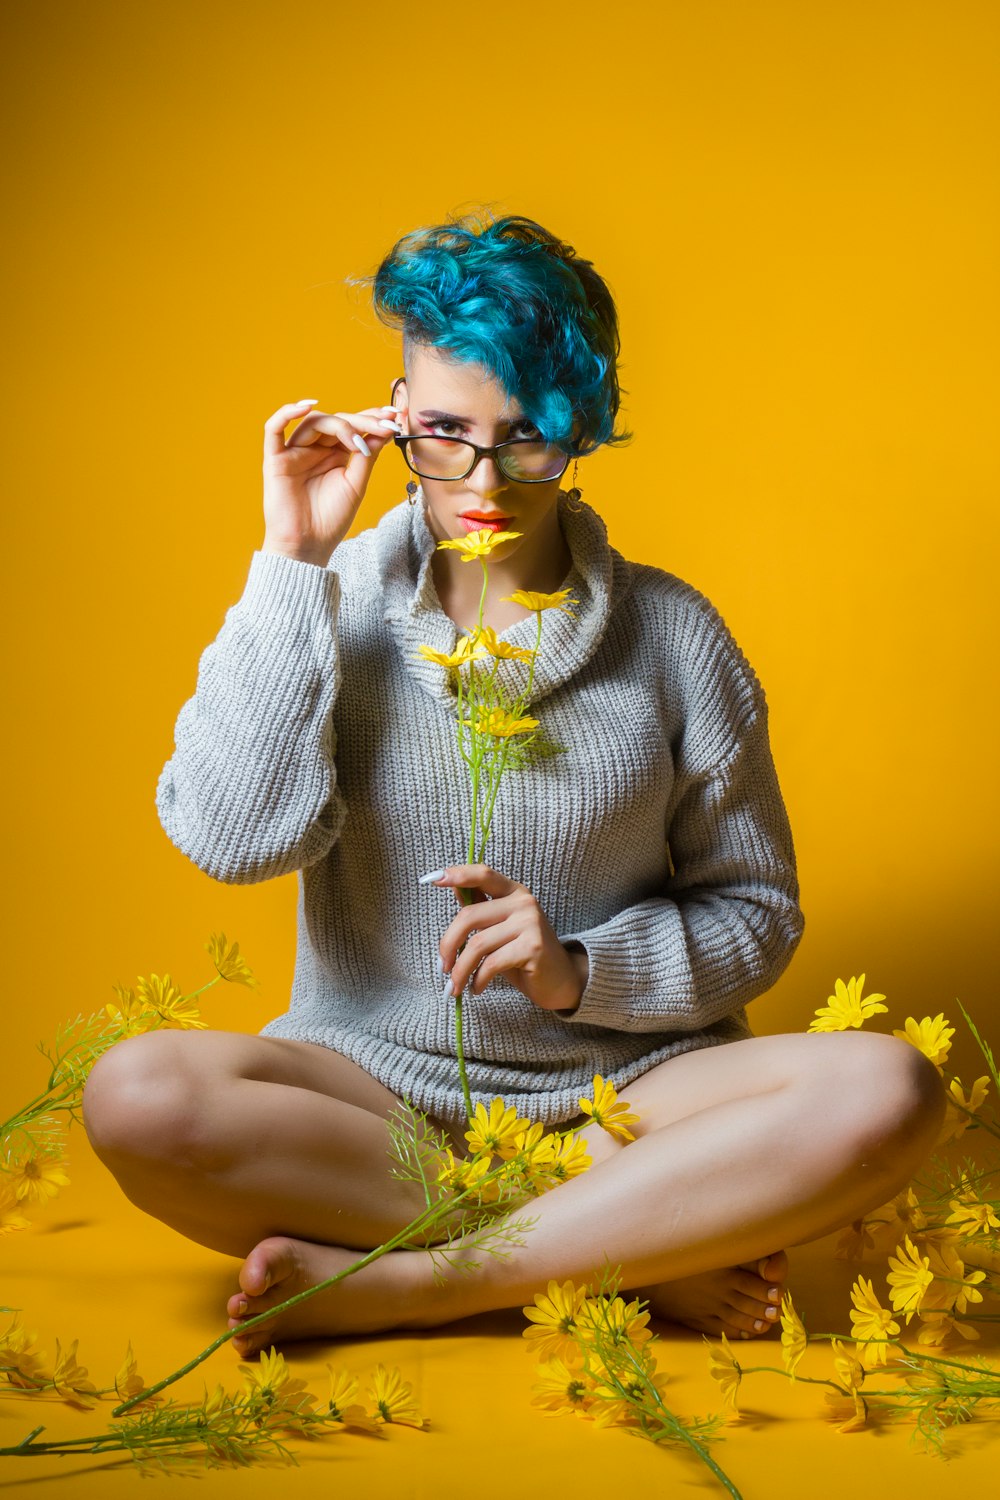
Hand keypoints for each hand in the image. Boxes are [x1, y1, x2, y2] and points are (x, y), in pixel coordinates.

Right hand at [260, 397, 404, 565]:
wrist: (308, 546)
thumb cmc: (330, 520)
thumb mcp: (356, 484)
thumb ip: (367, 455)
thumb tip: (385, 429)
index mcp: (335, 454)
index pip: (352, 427)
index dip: (371, 417)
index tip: (395, 415)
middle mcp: (314, 449)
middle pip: (336, 421)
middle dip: (362, 421)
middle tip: (385, 425)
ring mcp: (294, 453)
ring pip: (313, 422)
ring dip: (338, 424)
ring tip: (356, 439)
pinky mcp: (275, 460)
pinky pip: (274, 429)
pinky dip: (287, 413)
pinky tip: (307, 406)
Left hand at [428, 863, 588, 1013]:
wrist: (561, 981)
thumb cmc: (524, 954)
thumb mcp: (499, 929)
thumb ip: (480, 908)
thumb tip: (452, 886)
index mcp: (514, 892)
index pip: (483, 875)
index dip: (458, 874)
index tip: (433, 880)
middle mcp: (523, 902)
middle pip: (469, 916)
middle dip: (448, 945)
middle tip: (442, 968)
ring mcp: (530, 923)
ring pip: (477, 944)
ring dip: (461, 969)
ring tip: (456, 985)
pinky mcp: (533, 947)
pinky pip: (492, 963)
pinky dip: (477, 979)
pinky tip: (476, 988)